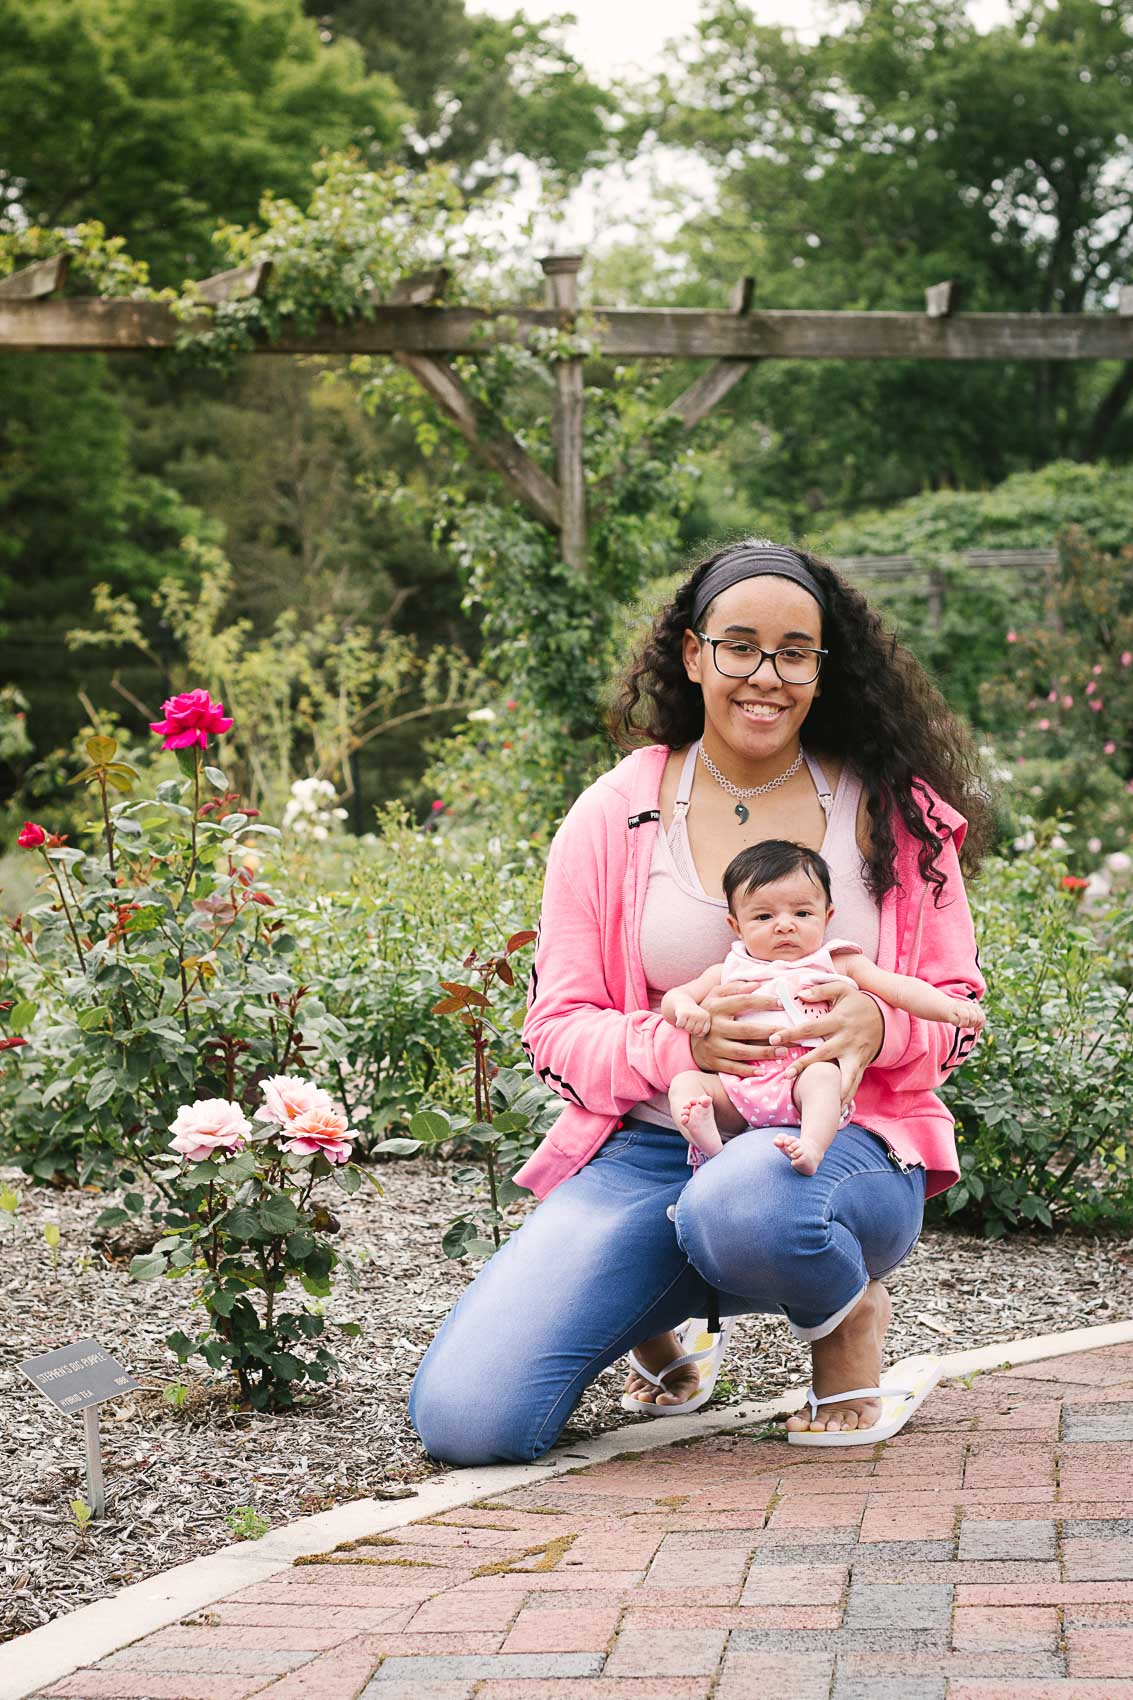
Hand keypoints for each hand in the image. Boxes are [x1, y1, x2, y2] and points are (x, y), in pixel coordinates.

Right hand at [672, 1003, 711, 1036]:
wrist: (683, 1002)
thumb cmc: (692, 1015)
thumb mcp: (700, 1020)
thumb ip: (702, 1029)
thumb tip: (698, 1036)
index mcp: (707, 1017)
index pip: (703, 1032)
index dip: (697, 1032)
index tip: (695, 1026)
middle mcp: (701, 1015)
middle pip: (695, 1031)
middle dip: (690, 1029)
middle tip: (689, 1021)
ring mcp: (692, 1014)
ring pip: (687, 1029)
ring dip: (684, 1026)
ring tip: (685, 1019)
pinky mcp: (683, 1013)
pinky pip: (680, 1025)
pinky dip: (678, 1024)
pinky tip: (680, 1018)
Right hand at [688, 981, 788, 1076]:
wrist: (686, 1039)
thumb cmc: (709, 1015)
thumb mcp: (715, 997)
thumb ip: (734, 988)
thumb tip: (756, 984)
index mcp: (716, 1007)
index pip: (744, 1001)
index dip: (764, 1002)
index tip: (782, 1004)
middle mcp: (714, 1027)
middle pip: (746, 1030)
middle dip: (770, 1032)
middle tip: (789, 1033)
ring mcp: (713, 1046)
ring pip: (741, 1051)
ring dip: (764, 1052)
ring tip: (783, 1052)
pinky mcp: (713, 1062)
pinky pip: (732, 1068)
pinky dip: (747, 1070)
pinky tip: (762, 1071)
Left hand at [770, 982, 883, 1102]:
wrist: (885, 1017)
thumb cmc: (858, 1003)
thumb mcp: (843, 989)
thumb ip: (821, 989)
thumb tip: (800, 993)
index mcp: (838, 1021)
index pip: (811, 1028)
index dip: (792, 1033)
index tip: (773, 1039)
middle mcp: (846, 1040)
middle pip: (823, 1054)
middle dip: (804, 1065)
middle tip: (786, 1074)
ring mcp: (855, 1055)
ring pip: (843, 1075)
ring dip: (831, 1089)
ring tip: (818, 1104)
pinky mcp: (861, 1065)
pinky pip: (854, 1083)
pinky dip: (846, 1097)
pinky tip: (836, 1111)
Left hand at [946, 1000, 985, 1030]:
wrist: (954, 1008)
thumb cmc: (953, 1015)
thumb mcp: (951, 1019)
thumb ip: (957, 1022)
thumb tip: (963, 1024)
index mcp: (961, 1007)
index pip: (966, 1016)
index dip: (964, 1024)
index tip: (960, 1026)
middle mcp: (969, 1005)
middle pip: (974, 1019)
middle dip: (969, 1025)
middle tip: (964, 1025)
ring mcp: (975, 1007)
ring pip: (980, 1019)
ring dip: (975, 1025)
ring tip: (969, 1025)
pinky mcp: (979, 1009)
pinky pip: (983, 1019)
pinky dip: (980, 1025)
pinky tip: (976, 1028)